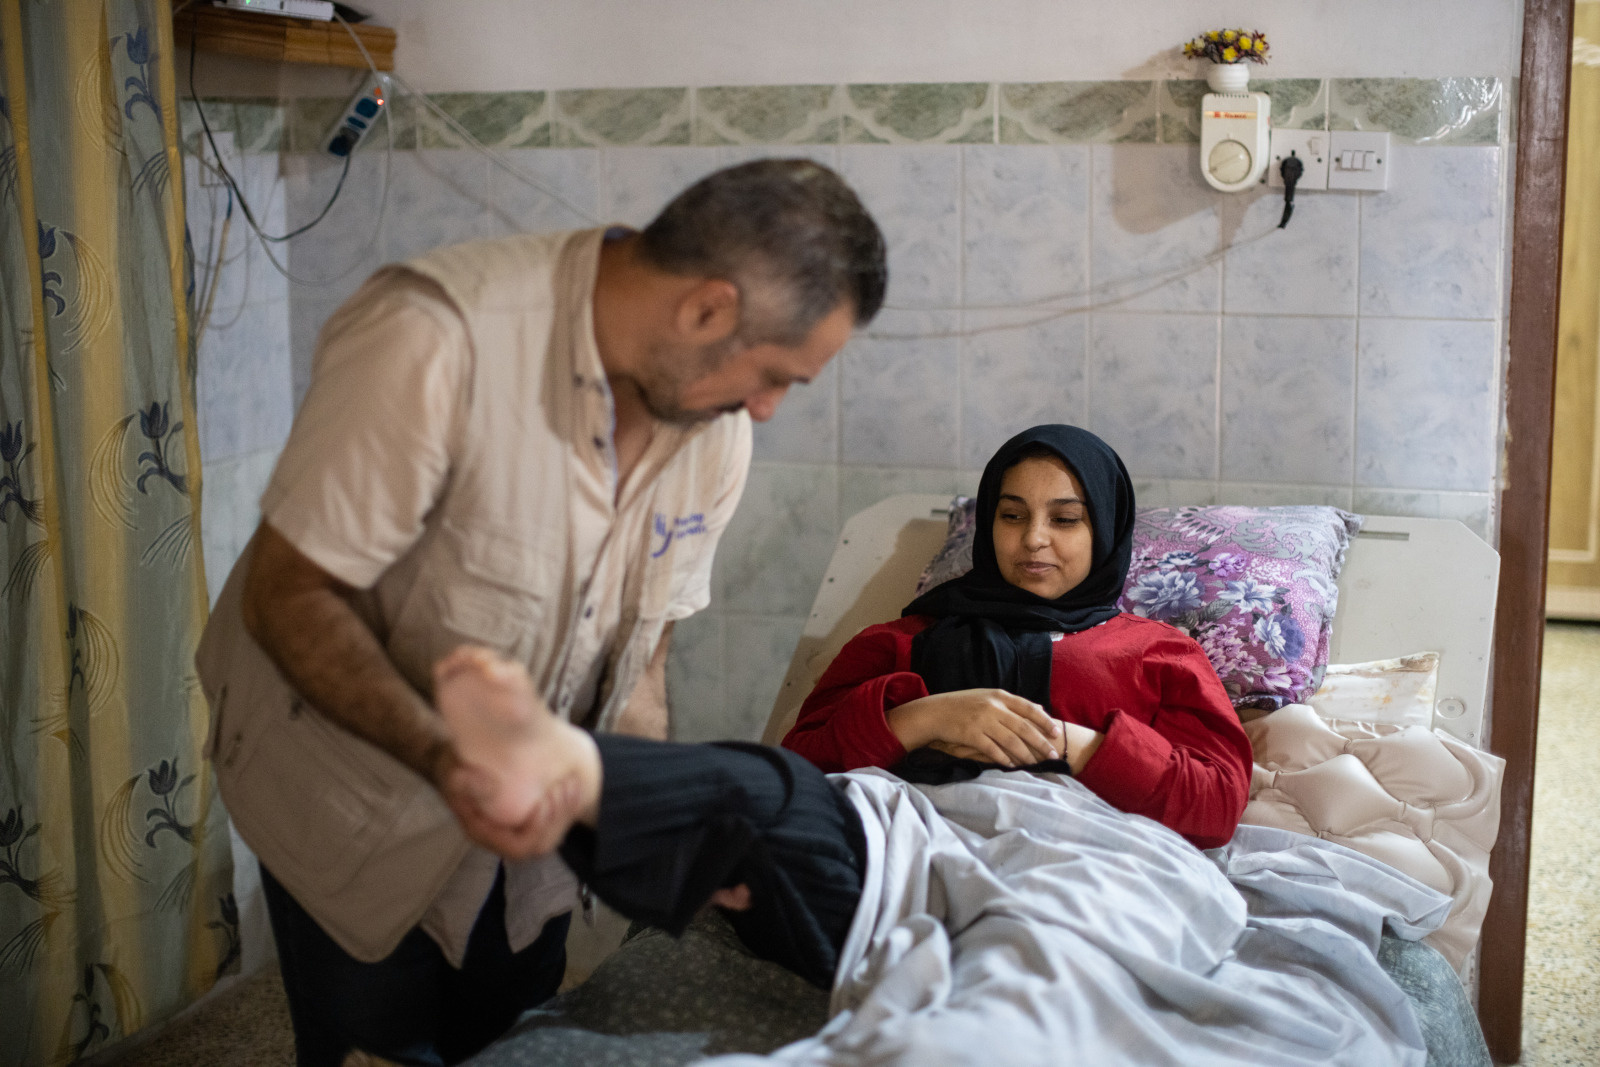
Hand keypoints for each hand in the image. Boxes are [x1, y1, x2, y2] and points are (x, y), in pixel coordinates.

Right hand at [432, 746, 584, 861]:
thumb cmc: (454, 767)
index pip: (518, 847)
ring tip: (571, 783)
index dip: (537, 829)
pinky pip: (554, 822)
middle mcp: (502, 836)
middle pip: (540, 845)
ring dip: (565, 811)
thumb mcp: (452, 770)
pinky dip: (567, 805)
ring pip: (551, 835)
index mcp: (484, 832)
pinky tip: (574, 784)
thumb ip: (462, 781)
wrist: (458, 760)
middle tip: (565, 788)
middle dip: (557, 819)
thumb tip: (486, 788)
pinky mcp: (529, 817)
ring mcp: (517, 828)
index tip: (544, 801)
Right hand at [886, 688, 1063, 766]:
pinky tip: (1012, 765)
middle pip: (1023, 727)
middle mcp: (993, 707)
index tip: (1057, 733)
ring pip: (1010, 740)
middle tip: (1053, 755)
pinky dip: (1004, 758)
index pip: (1029, 708)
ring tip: (1035, 764)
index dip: (1045, 721)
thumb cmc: (964, 705)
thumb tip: (1040, 707)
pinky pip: (992, 749)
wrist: (935, 712)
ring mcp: (982, 720)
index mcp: (999, 696)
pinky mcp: (971, 734)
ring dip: (1025, 754)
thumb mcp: (989, 697)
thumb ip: (1014, 703)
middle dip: (1041, 742)